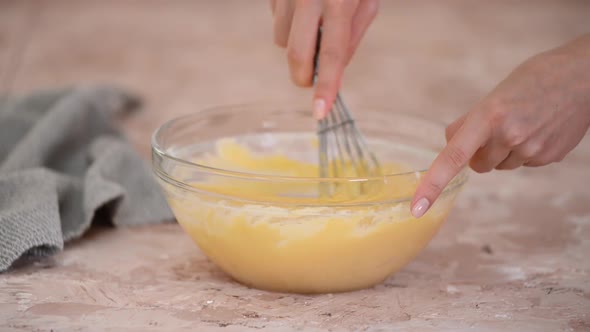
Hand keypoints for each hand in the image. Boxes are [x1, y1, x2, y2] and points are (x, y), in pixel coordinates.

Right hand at [270, 0, 378, 118]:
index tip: (320, 112)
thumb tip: (335, 72)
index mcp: (337, 1)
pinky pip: (275, 22)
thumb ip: (353, 36)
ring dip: (297, 44)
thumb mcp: (367, 1)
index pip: (331, 54)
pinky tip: (302, 8)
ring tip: (314, 22)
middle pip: (297, 56)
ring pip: (281, 42)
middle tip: (314, 78)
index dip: (326, 86)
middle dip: (304, 77)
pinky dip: (289, 24)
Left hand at [411, 34, 589, 217]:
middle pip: (477, 165)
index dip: (432, 185)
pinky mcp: (548, 158)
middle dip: (479, 152)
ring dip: (502, 152)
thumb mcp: (494, 96)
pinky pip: (522, 164)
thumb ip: (469, 123)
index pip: (453, 157)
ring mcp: (531, 150)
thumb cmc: (533, 80)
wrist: (583, 77)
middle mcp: (509, 136)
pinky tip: (538, 130)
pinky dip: (523, 152)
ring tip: (522, 124)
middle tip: (496, 127)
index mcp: (489, 116)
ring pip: (499, 166)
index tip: (416, 208)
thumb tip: (450, 146)